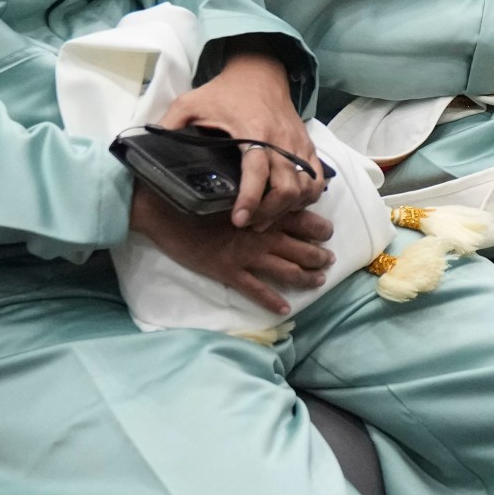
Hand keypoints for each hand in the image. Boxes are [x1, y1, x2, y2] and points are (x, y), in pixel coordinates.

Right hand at [130, 187, 334, 315]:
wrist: (166, 209)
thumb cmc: (197, 192)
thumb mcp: (232, 185)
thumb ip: (255, 192)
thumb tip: (271, 192)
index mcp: (264, 210)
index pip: (304, 219)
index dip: (320, 228)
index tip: (328, 232)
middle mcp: (262, 234)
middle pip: (303, 248)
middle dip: (319, 256)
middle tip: (328, 260)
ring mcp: (247, 255)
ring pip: (288, 271)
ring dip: (307, 278)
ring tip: (318, 281)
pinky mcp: (229, 272)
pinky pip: (257, 291)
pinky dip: (273, 302)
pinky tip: (285, 309)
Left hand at [160, 47, 324, 230]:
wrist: (259, 71)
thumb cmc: (223, 91)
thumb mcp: (189, 103)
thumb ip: (169, 126)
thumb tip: (146, 150)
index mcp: (253, 131)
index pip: (257, 172)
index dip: (250, 199)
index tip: (238, 220)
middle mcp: (281, 140)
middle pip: (287, 187)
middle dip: (270, 213)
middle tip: (249, 224)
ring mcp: (298, 144)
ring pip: (306, 187)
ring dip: (289, 208)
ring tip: (266, 218)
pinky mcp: (307, 146)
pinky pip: (317, 179)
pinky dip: (307, 196)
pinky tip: (289, 203)